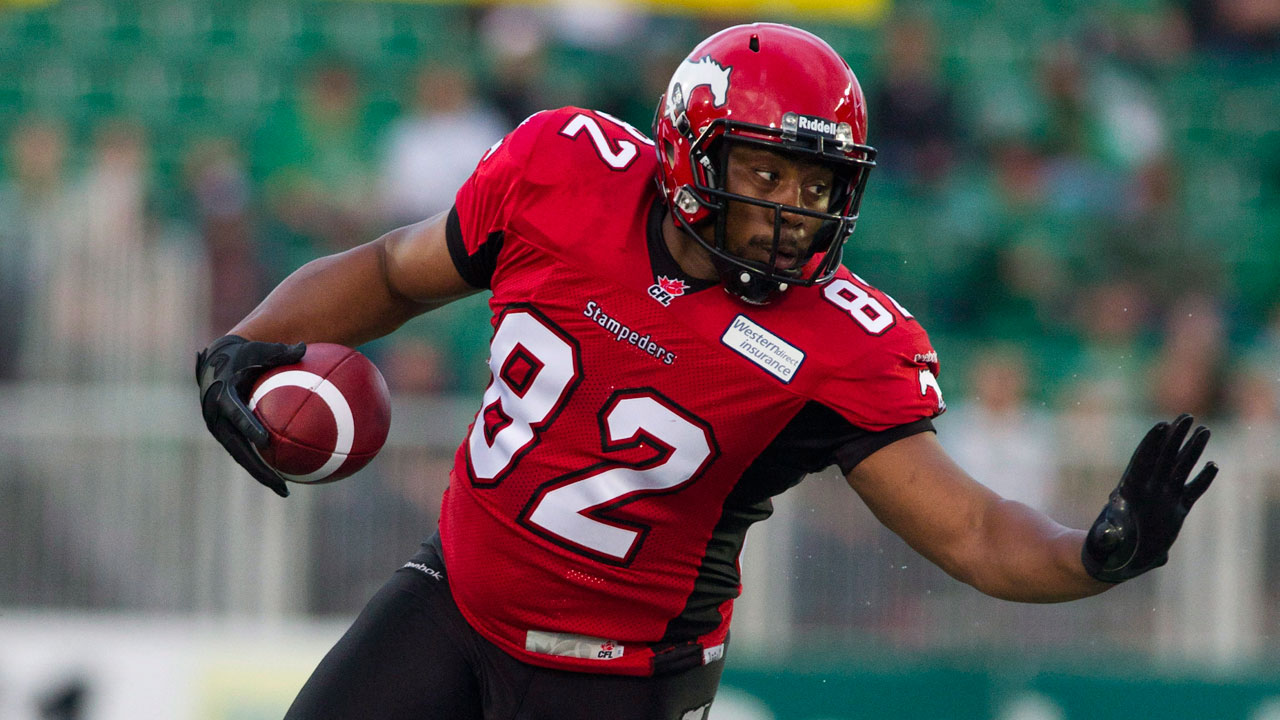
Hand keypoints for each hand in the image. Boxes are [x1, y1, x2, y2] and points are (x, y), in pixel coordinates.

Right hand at [196, 335, 305, 496]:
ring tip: (284, 490)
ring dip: (261, 474)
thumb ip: (279, 352)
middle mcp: (217, 418)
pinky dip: (263, 464)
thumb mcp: (259, 350)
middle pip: (238, 449)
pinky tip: (286, 476)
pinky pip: (246, 453)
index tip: (264, 441)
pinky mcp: (227, 436)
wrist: (217, 362)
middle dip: (257, 468)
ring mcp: (220, 430)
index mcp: (222, 396)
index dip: (248, 427)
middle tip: (280, 483)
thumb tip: (303, 348)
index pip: (236, 414)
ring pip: (242, 457)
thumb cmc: (244, 354)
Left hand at [1082, 414, 1217, 582]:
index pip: (1142, 461)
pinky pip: (1192, 491)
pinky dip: (1202, 480)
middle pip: (1163, 457)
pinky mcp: (1176, 511)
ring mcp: (1163, 498)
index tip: (1162, 425)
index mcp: (1129, 492)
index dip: (1150, 443)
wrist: (1116, 560)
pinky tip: (1213, 465)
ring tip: (1204, 430)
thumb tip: (1106, 535)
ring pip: (1180, 468)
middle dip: (1175, 437)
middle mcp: (1148, 490)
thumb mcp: (1104, 542)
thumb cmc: (1105, 550)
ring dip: (1191, 450)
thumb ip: (1107, 536)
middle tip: (1188, 416)